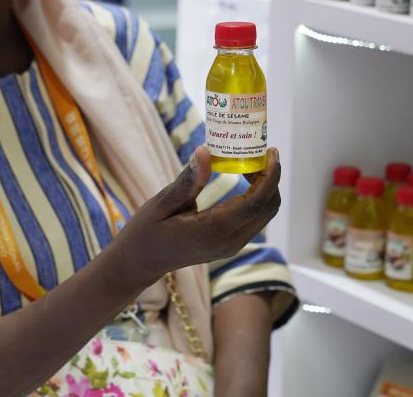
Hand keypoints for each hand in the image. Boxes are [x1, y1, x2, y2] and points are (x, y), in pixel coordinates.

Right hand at [111, 146, 281, 286]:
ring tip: (250, 161)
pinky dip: (257, 196)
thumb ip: (188, 181)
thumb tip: (205, 151)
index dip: (270, 176)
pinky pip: (254, 218)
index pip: (256, 203)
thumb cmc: (147, 231)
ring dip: (265, 187)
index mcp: (214, 230)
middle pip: (267, 208)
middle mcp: (229, 241)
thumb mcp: (163, 203)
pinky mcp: (230, 244)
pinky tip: (243, 178)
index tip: (270, 151)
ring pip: (264, 214)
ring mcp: (232, 245)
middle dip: (271, 178)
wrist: (141, 261)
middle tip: (259, 151)